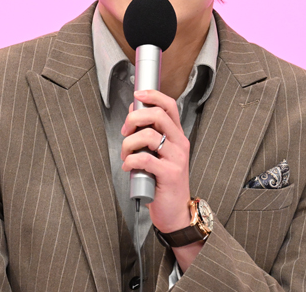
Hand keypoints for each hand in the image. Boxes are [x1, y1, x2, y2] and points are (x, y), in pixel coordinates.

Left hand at [120, 90, 191, 233]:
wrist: (176, 212)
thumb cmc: (163, 182)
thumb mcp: (158, 154)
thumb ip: (148, 133)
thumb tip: (133, 112)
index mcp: (177, 135)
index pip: (169, 105)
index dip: (152, 95)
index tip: (137, 94)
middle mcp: (180, 143)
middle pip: (157, 114)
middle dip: (134, 118)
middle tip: (125, 131)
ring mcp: (177, 158)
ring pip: (148, 135)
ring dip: (128, 143)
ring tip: (126, 155)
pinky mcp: (170, 174)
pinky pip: (144, 159)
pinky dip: (130, 161)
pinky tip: (129, 167)